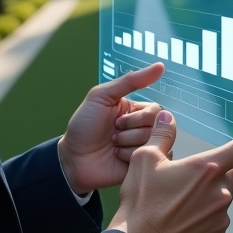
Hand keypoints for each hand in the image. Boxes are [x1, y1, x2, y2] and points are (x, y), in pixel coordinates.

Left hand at [57, 63, 165, 194]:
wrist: (73, 158)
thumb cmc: (84, 125)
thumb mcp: (102, 96)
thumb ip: (130, 81)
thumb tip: (160, 66)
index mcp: (136, 111)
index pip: (157, 111)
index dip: (137, 117)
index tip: (116, 120)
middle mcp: (143, 129)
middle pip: (158, 128)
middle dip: (131, 131)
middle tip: (112, 134)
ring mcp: (143, 149)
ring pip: (154, 144)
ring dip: (128, 144)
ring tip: (112, 146)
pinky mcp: (142, 166)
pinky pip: (149, 160)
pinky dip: (129, 158)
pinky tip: (117, 158)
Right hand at [108, 107, 232, 232]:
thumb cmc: (140, 203)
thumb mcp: (144, 160)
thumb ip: (161, 135)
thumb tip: (167, 116)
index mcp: (207, 168)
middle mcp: (222, 194)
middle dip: (222, 169)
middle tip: (194, 176)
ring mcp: (222, 221)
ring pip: (220, 202)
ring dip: (206, 199)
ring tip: (172, 208)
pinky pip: (214, 226)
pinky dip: (200, 223)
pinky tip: (177, 226)